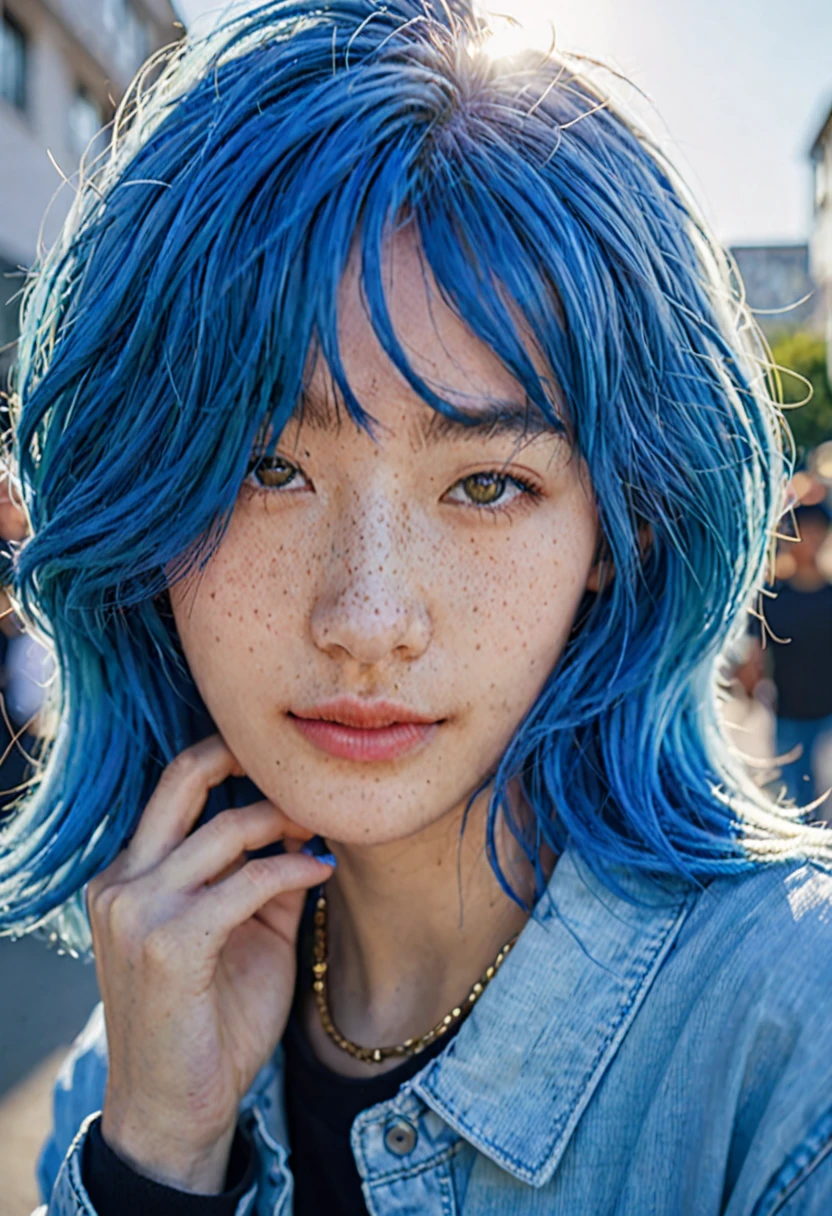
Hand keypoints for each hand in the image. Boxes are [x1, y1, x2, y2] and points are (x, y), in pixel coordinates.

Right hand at [86, 734, 333, 1192]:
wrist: (174, 1109)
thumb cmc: (210, 1022)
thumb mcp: (243, 934)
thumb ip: (263, 877)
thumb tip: (307, 825)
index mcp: (128, 875)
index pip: (175, 787)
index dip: (231, 761)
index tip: (288, 770)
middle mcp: (121, 882)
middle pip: (182, 778)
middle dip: (242, 754)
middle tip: (300, 767)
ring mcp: (137, 910)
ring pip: (223, 828)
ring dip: (283, 820)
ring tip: (322, 826)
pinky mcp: (168, 943)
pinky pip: (245, 882)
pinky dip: (292, 870)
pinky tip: (323, 872)